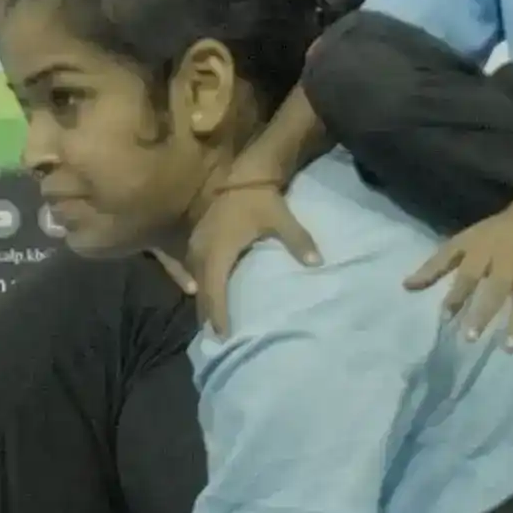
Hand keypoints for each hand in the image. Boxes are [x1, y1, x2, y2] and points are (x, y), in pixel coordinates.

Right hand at [175, 176, 317, 322]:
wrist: (243, 172)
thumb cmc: (259, 197)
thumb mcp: (280, 218)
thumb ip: (298, 241)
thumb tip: (318, 263)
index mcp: (218, 251)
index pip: (214, 292)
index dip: (218, 316)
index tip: (222, 336)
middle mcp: (201, 251)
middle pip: (201, 292)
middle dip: (207, 315)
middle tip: (215, 339)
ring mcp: (195, 244)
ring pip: (195, 280)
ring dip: (203, 301)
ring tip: (210, 323)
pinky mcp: (196, 238)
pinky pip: (194, 269)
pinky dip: (200, 284)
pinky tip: (206, 294)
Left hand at [412, 202, 512, 348]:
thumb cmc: (494, 234)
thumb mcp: (463, 242)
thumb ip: (436, 265)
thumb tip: (406, 286)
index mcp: (484, 249)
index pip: (468, 273)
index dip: (457, 295)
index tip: (446, 317)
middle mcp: (508, 260)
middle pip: (497, 287)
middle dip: (484, 312)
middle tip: (470, 338)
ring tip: (508, 348)